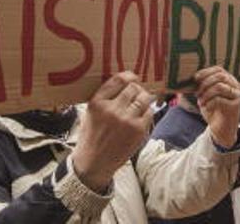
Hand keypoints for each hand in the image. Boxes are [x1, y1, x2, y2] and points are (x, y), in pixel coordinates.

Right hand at [71, 72, 153, 192]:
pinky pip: (149, 112)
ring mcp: (126, 120)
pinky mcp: (138, 131)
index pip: (118, 80)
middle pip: (133, 88)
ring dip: (144, 98)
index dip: (129, 76)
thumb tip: (125, 82)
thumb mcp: (90, 113)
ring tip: (141, 102)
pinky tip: (141, 116)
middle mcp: (112, 110)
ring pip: (144, 98)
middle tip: (136, 93)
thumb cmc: (92, 136)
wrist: (94, 163)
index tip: (132, 77)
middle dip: (136, 89)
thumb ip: (104, 98)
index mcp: (97, 103)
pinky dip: (147, 112)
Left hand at [194, 67, 239, 147]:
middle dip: (205, 83)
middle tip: (197, 93)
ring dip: (206, 94)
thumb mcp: (207, 95)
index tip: (195, 78)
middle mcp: (236, 86)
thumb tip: (193, 77)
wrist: (221, 130)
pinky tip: (207, 108)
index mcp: (229, 80)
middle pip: (220, 76)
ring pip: (219, 86)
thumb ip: (204, 85)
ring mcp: (237, 95)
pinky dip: (209, 103)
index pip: (219, 69)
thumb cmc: (214, 110)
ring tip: (201, 101)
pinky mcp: (235, 105)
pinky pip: (219, 99)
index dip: (206, 71)